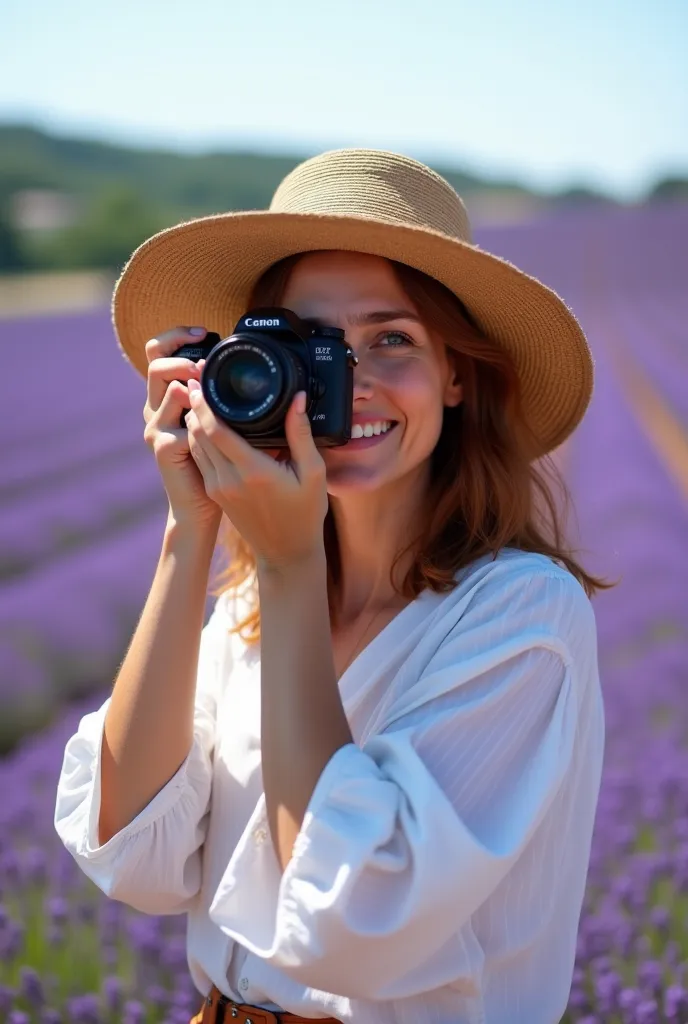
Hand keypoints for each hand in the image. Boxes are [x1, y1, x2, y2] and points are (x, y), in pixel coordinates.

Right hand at [142, 326, 222, 531]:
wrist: (201, 509)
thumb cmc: (216, 468)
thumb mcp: (225, 428)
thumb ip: (226, 401)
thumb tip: (252, 375)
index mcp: (172, 400)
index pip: (159, 353)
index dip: (176, 337)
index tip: (204, 330)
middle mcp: (159, 409)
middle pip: (155, 363)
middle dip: (180, 353)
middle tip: (206, 357)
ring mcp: (158, 428)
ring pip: (169, 388)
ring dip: (189, 379)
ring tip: (210, 380)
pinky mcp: (163, 447)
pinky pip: (179, 425)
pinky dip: (197, 418)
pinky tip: (213, 419)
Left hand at [184, 380, 327, 569]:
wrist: (286, 552)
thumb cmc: (304, 513)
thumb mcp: (313, 472)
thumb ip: (301, 434)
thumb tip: (298, 399)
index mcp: (253, 471)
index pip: (216, 431)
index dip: (204, 404)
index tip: (201, 381)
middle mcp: (229, 480)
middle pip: (198, 434)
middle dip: (193, 406)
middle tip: (196, 381)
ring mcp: (218, 488)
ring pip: (195, 446)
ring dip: (193, 422)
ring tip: (196, 397)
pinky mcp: (215, 494)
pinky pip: (200, 459)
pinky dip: (198, 439)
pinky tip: (203, 424)